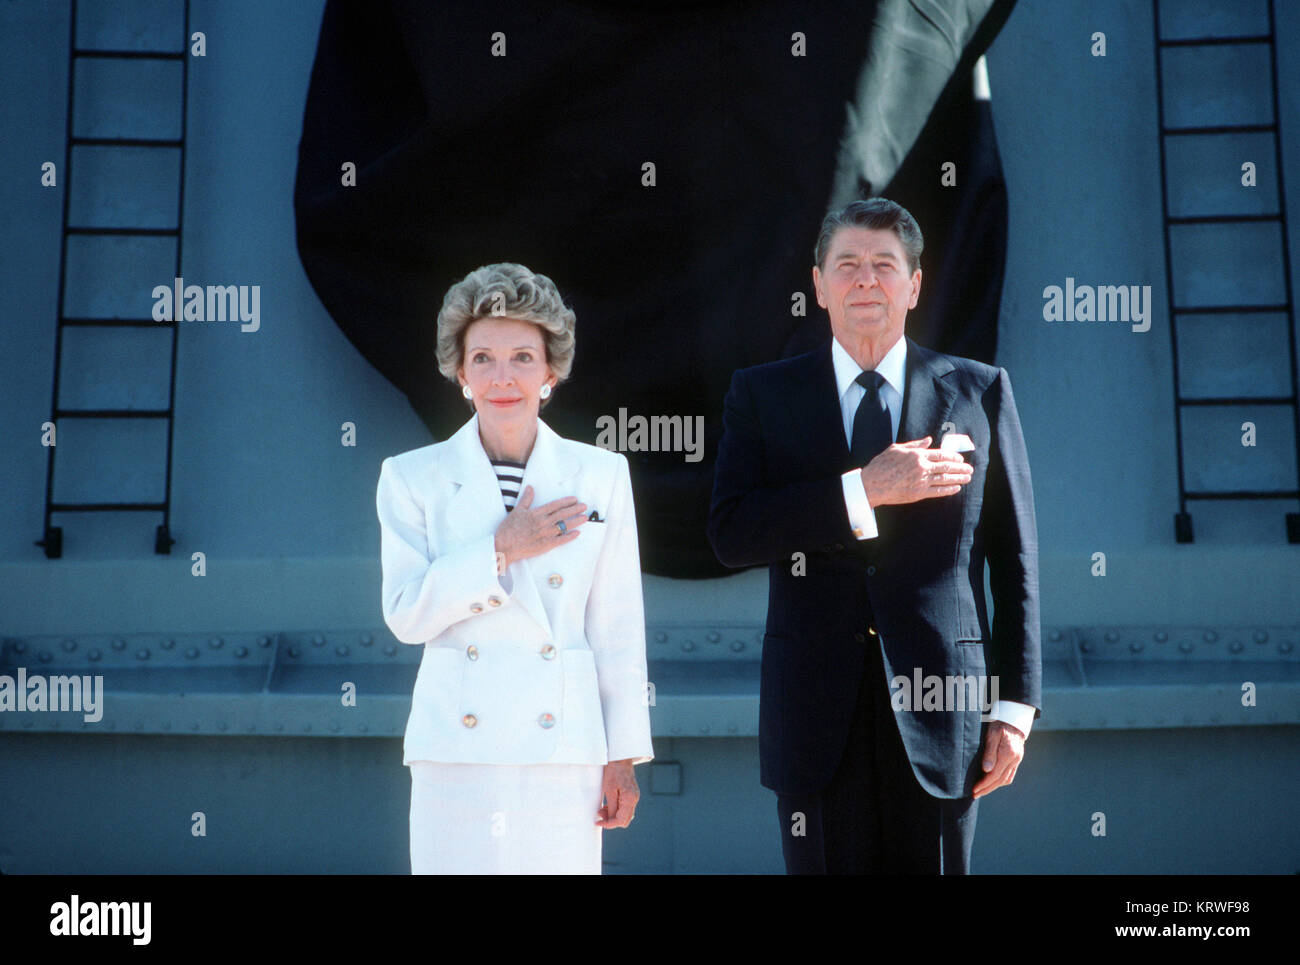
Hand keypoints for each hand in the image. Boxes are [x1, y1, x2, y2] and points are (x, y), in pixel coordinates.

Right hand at [493, 485, 587, 567]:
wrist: (504, 546)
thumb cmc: (508, 529)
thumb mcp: (517, 511)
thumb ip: (526, 499)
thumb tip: (530, 487)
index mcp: (536, 513)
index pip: (555, 505)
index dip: (566, 502)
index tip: (575, 499)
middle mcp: (543, 523)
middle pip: (562, 514)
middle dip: (575, 509)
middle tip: (584, 506)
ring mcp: (545, 534)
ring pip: (564, 526)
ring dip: (576, 521)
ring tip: (585, 517)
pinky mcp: (545, 545)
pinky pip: (560, 540)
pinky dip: (569, 537)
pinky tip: (577, 533)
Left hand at [595, 759, 638, 828]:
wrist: (621, 758)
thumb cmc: (614, 771)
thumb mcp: (609, 789)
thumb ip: (611, 807)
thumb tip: (610, 820)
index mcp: (630, 799)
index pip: (620, 820)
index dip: (609, 824)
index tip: (598, 822)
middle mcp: (634, 799)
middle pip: (624, 820)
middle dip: (611, 821)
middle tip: (599, 815)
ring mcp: (634, 797)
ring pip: (625, 815)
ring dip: (613, 816)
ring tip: (602, 809)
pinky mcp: (632, 794)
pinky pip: (625, 808)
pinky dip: (616, 810)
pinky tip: (608, 805)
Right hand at [858, 436, 972, 505]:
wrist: (872, 484)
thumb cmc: (881, 465)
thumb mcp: (896, 448)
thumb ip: (914, 444)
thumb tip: (929, 440)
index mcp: (917, 455)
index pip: (941, 454)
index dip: (953, 457)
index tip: (960, 459)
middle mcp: (922, 467)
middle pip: (946, 467)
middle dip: (960, 468)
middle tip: (970, 468)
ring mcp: (921, 481)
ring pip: (945, 479)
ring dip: (959, 478)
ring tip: (968, 477)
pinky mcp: (919, 493)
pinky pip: (938, 491)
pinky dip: (949, 490)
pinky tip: (957, 488)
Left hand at [972, 720, 1024, 798]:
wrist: (1014, 717)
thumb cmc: (1000, 723)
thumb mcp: (992, 734)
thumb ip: (989, 752)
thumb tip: (986, 770)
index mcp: (1008, 754)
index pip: (994, 775)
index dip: (984, 784)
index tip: (974, 789)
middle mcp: (1014, 760)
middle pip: (1000, 780)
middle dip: (987, 789)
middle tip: (975, 794)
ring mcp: (1017, 760)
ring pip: (1006, 779)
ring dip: (994, 787)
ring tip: (982, 791)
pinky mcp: (1017, 759)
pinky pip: (1010, 775)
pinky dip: (1000, 781)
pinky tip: (993, 783)